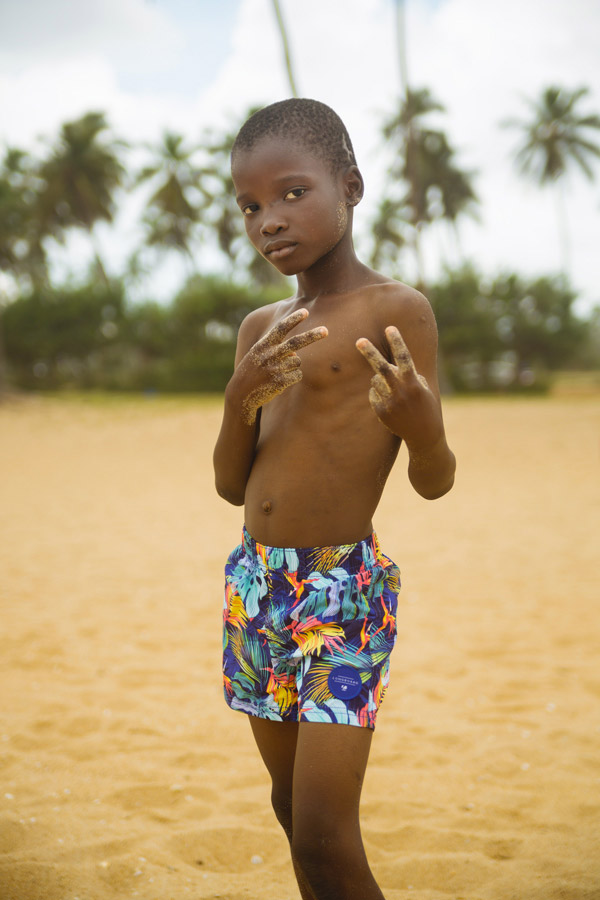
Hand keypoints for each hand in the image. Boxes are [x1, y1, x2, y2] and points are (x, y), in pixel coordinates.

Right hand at [238, 308, 327, 423]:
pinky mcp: (279, 382)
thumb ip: (276, 350)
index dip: (293, 319)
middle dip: (312, 335)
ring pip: (298, 362)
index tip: (305, 311)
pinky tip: (280, 382)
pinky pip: (298, 375)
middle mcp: (269, 355)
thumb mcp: (259, 355)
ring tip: (279, 372)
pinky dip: (293, 378)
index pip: (280, 329)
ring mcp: (274, 369)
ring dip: (293, 366)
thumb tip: (296, 354)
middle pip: (296, 343)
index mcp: (263, 345)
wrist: (241, 393)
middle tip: (326, 330)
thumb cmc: (253, 371)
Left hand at [356, 326, 442, 450]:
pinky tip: (389, 402)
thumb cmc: (425, 406)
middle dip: (370, 353)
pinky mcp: (381, 412)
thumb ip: (408, 375)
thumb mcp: (422, 388)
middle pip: (381, 368)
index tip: (390, 328)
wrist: (424, 434)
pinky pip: (372, 394)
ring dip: (379, 379)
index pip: (404, 358)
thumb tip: (389, 364)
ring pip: (375, 380)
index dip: (397, 342)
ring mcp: (390, 403)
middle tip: (359, 340)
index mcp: (414, 383)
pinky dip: (378, 393)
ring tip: (391, 389)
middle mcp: (401, 392)